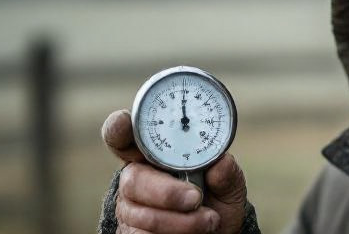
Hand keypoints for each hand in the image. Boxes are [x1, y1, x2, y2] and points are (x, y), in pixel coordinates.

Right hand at [102, 110, 247, 233]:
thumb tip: (221, 163)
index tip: (122, 125)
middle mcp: (137, 177)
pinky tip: (193, 232)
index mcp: (154, 154)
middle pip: (133, 179)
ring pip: (142, 214)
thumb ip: (226, 172)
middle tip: (196, 198)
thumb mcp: (229, 184)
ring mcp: (130, 208)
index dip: (118, 127)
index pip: (125, 135)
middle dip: (167, 192)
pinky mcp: (131, 233)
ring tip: (209, 220)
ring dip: (181, 220)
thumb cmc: (217, 201)